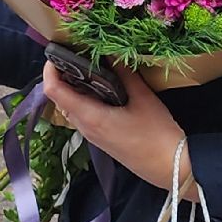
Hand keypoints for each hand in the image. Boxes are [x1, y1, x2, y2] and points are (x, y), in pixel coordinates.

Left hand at [42, 61, 192, 194]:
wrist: (171, 169)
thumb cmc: (157, 134)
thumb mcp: (143, 98)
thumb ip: (125, 74)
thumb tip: (110, 53)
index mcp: (90, 116)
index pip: (54, 91)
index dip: (49, 70)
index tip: (56, 52)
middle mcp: (85, 127)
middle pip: (60, 98)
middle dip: (62, 75)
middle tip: (76, 54)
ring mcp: (93, 135)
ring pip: (72, 107)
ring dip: (74, 87)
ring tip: (89, 67)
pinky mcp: (102, 139)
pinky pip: (84, 115)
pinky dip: (86, 99)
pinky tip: (103, 88)